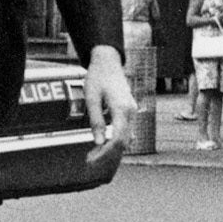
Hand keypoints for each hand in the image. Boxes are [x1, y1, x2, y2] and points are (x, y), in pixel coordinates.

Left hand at [80, 45, 135, 171]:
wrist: (108, 61)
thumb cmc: (98, 76)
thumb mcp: (91, 97)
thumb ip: (96, 120)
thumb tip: (98, 142)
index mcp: (122, 108)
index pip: (117, 139)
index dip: (105, 153)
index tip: (92, 159)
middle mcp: (131, 112)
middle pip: (123, 142)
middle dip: (107, 154)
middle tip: (90, 160)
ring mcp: (132, 112)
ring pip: (126, 138)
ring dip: (112, 150)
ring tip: (96, 156)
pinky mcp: (129, 111)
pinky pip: (125, 131)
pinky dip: (116, 142)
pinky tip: (104, 145)